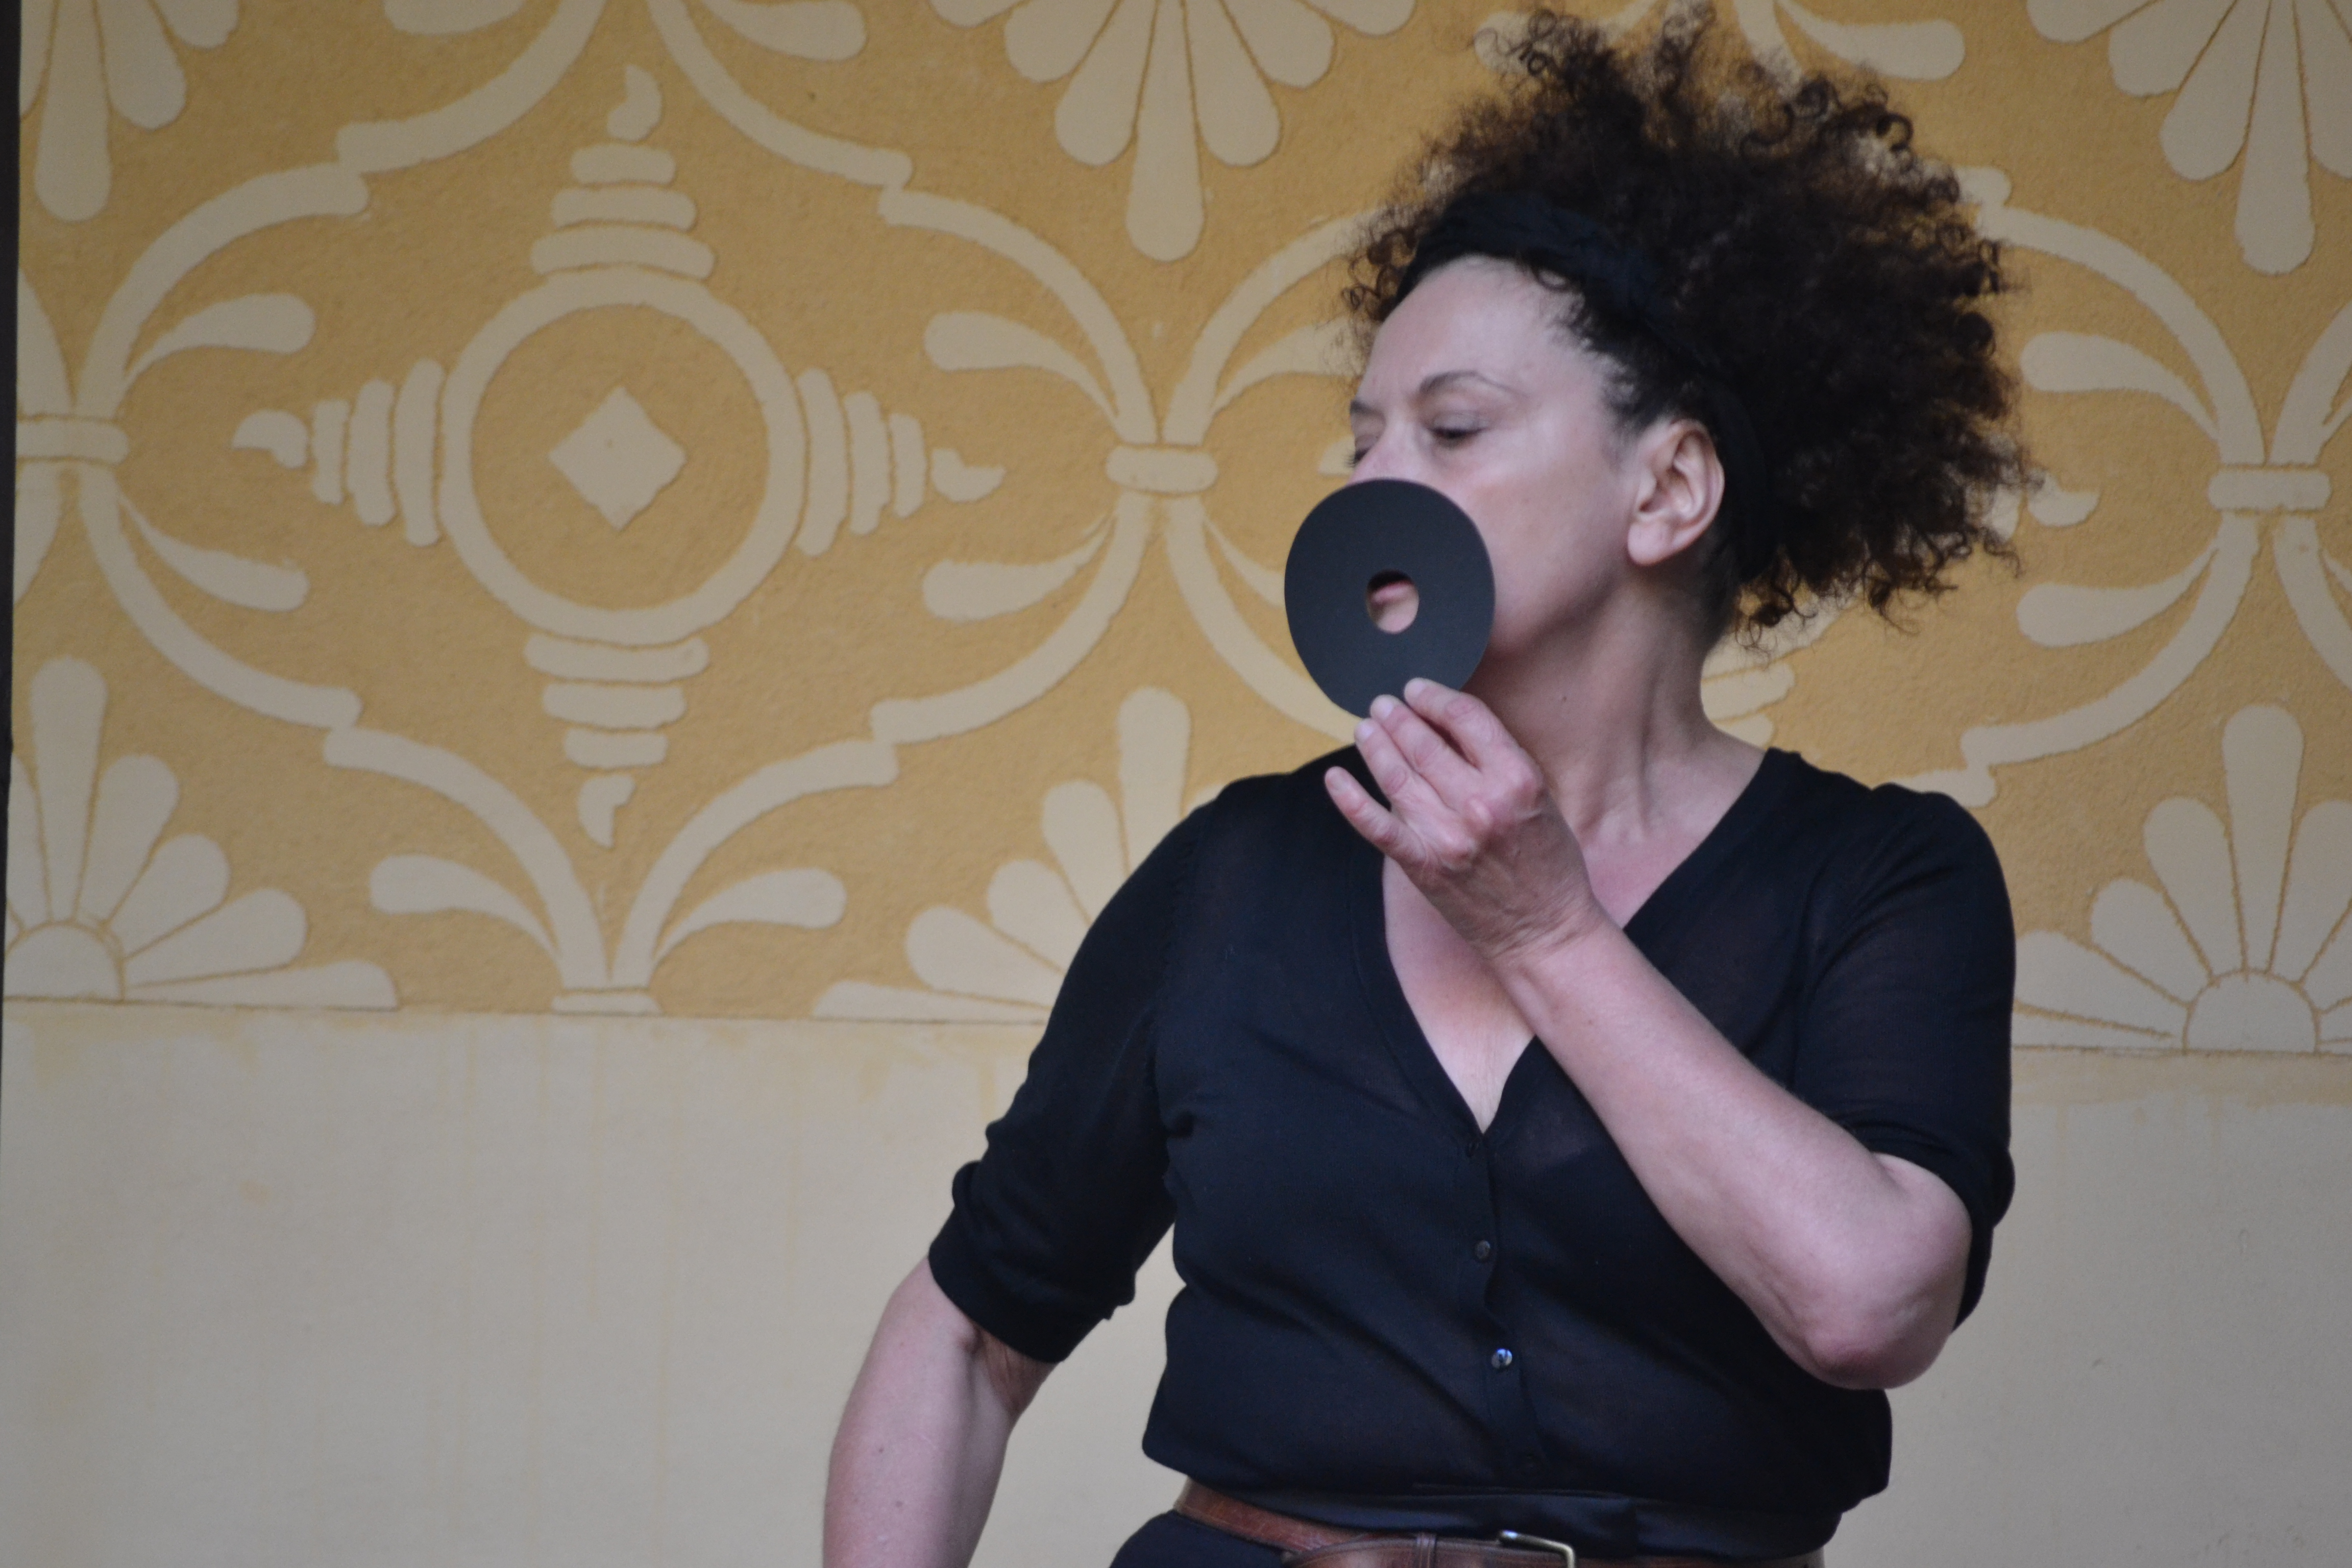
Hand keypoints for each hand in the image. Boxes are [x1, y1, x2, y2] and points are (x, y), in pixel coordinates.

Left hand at [1325, 679, 1610, 963]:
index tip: (1417, 690)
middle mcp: (1480, 803)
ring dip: (1375, 746)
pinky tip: (1335, 779)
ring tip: (1364, 728)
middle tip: (1381, 704)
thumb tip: (1448, 728)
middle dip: (1397, 717)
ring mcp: (1449, 836)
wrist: (1547, 932)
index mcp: (1517, 779)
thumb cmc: (1550, 866)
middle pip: (1425, 744)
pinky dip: (1351, 801)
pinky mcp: (1425, 866)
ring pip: (1398, 776)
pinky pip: (1379, 828)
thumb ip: (1500, 764)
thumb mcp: (1542, 800)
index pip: (1465, 718)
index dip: (1434, 698)